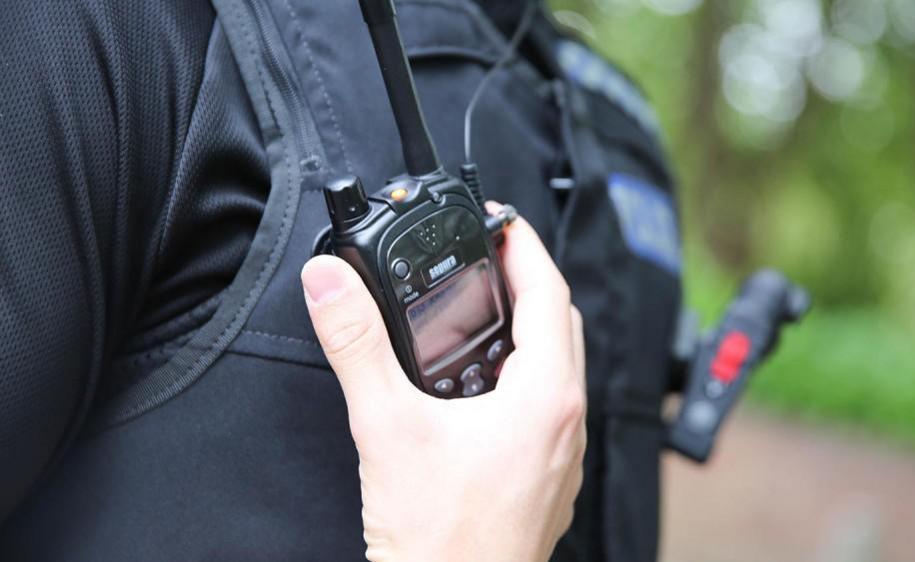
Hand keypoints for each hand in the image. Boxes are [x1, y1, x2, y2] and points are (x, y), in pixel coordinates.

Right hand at [301, 213, 585, 561]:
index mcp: (546, 397)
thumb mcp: (386, 427)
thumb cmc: (440, 539)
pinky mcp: (547, 481)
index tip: (502, 221)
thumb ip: (357, 345)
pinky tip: (482, 391)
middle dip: (530, 282)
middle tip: (492, 261)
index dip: (526, 246)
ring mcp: (562, 455)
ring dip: (531, 331)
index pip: (550, 292)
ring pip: (561, 369)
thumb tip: (331, 285)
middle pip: (562, 325)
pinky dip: (526, 378)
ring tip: (484, 315)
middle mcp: (567, 423)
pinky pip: (550, 408)